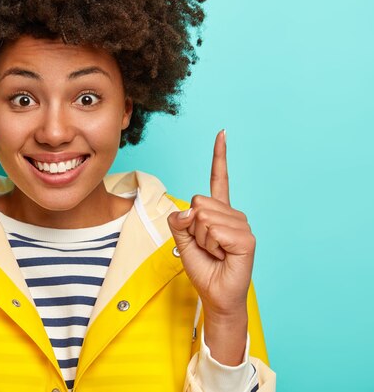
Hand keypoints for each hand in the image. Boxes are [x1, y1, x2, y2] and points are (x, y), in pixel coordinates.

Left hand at [167, 130, 254, 363]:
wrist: (215, 293)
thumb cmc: (202, 267)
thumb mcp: (182, 240)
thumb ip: (180, 221)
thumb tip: (189, 210)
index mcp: (218, 212)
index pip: (219, 179)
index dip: (219, 156)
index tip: (222, 133)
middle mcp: (232, 214)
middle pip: (198, 202)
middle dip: (192, 228)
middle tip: (205, 246)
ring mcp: (241, 225)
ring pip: (203, 217)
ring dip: (201, 239)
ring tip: (214, 252)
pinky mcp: (246, 239)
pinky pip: (214, 230)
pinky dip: (211, 245)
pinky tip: (223, 255)